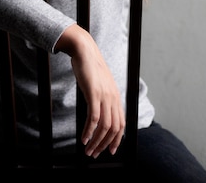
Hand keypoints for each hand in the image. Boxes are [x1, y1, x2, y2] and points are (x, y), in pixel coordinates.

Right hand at [56, 24, 125, 157]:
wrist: (86, 51)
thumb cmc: (90, 69)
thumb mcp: (100, 85)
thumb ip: (103, 98)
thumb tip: (99, 113)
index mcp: (116, 97)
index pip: (122, 124)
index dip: (117, 140)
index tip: (110, 151)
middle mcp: (113, 98)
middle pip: (114, 128)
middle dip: (104, 145)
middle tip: (94, 154)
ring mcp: (105, 96)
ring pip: (104, 126)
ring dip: (96, 141)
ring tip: (87, 149)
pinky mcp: (94, 93)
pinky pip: (94, 117)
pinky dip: (89, 130)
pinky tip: (83, 138)